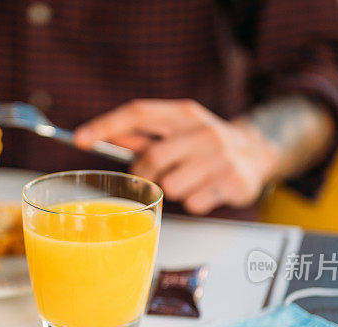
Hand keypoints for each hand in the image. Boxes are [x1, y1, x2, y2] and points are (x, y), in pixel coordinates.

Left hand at [74, 99, 279, 214]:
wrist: (257, 154)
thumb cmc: (206, 144)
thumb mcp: (176, 130)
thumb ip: (142, 135)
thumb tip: (105, 136)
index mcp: (183, 113)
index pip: (139, 112)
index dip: (106, 125)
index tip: (80, 139)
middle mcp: (203, 130)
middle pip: (152, 158)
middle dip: (144, 175)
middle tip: (151, 178)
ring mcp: (221, 156)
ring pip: (171, 186)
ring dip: (171, 190)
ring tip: (187, 181)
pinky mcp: (233, 181)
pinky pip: (193, 203)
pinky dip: (193, 203)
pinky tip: (205, 191)